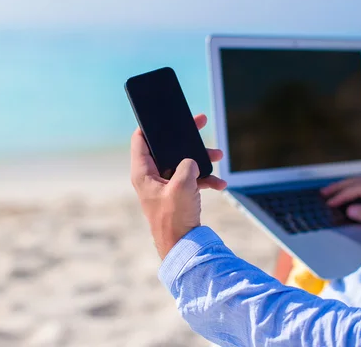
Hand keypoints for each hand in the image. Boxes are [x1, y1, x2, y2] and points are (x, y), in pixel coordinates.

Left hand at [130, 113, 226, 258]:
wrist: (184, 246)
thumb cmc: (175, 218)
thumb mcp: (182, 186)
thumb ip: (187, 165)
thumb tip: (192, 162)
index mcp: (143, 172)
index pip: (140, 139)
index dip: (150, 125)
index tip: (163, 114)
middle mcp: (152, 177)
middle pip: (167, 148)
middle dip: (186, 138)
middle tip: (200, 122)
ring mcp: (165, 186)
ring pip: (183, 162)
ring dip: (201, 159)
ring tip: (217, 155)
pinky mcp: (177, 195)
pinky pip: (192, 179)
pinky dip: (205, 179)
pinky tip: (220, 184)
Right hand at [321, 177, 360, 236]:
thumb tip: (348, 209)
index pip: (357, 189)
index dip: (341, 196)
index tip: (328, 203)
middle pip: (356, 181)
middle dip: (338, 187)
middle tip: (322, 193)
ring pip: (360, 182)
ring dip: (344, 186)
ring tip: (330, 191)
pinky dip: (352, 188)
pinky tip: (347, 193)